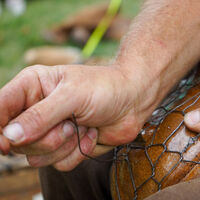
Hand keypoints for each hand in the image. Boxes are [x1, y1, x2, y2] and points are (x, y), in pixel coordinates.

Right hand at [0, 65, 145, 170]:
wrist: (133, 101)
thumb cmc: (105, 88)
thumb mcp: (72, 95)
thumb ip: (40, 115)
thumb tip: (9, 135)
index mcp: (32, 88)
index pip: (0, 110)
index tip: (6, 142)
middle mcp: (37, 111)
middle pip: (17, 142)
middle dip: (46, 137)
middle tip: (69, 123)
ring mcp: (51, 131)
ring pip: (37, 157)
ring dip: (64, 145)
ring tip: (82, 124)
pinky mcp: (67, 147)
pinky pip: (60, 164)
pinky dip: (79, 151)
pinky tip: (91, 133)